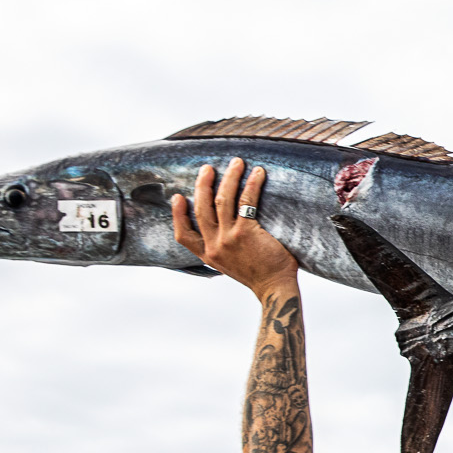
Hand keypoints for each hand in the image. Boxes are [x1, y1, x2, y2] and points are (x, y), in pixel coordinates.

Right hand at [171, 159, 298, 298]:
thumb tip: (223, 232)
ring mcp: (228, 238)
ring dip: (229, 177)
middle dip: (203, 185)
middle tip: (208, 168)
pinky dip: (251, 184)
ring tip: (236, 163)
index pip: (183, 235)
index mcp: (208, 256)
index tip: (177, 198)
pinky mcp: (246, 232)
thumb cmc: (260, 276)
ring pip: (222, 200)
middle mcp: (214, 246)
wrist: (275, 289)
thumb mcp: (230, 266)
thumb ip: (222, 250)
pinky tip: (257, 173)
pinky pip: (246, 201)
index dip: (177, 215)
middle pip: (201, 209)